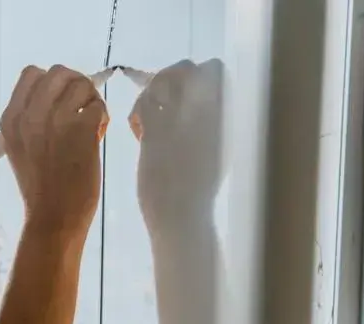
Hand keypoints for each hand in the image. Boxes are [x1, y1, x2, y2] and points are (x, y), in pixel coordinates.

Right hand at [0, 64, 108, 244]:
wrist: (53, 217)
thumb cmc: (39, 189)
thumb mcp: (20, 150)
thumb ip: (30, 122)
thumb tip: (57, 99)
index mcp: (11, 120)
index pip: (31, 74)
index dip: (51, 83)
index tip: (59, 101)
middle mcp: (30, 114)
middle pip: (58, 72)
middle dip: (74, 85)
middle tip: (80, 108)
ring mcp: (55, 119)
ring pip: (81, 84)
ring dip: (90, 99)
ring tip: (89, 122)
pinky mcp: (80, 128)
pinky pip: (97, 105)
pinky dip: (101, 116)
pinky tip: (97, 133)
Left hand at [130, 59, 225, 229]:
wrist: (183, 214)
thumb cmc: (199, 190)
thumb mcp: (217, 149)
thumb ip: (209, 122)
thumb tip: (195, 103)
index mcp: (227, 113)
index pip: (215, 71)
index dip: (194, 79)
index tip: (181, 101)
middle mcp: (209, 109)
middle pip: (189, 68)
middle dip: (168, 79)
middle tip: (158, 104)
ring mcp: (184, 118)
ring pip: (162, 79)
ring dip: (149, 95)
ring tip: (148, 122)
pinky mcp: (158, 131)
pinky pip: (144, 103)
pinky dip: (136, 114)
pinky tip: (139, 135)